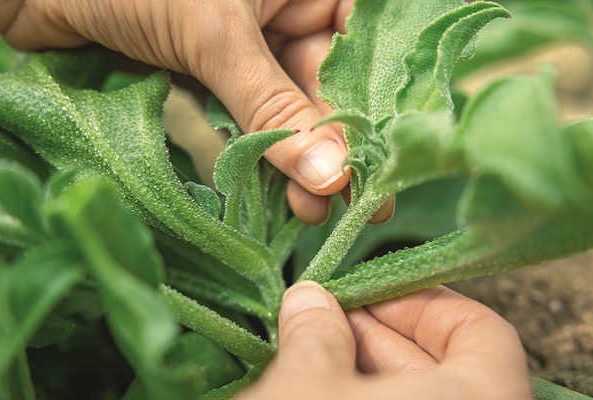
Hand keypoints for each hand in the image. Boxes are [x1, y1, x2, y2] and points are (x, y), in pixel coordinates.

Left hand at [0, 0, 394, 224]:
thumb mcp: (215, 35)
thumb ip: (273, 106)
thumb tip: (330, 175)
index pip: (360, 45)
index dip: (371, 104)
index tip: (378, 162)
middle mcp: (285, 11)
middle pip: (327, 85)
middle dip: (335, 145)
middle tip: (352, 202)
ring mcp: (250, 46)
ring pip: (289, 109)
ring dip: (300, 159)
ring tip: (313, 208)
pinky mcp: (216, 77)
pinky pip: (250, 119)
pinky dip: (261, 154)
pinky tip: (281, 190)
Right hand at [239, 282, 532, 399]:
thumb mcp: (308, 385)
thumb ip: (316, 333)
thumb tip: (309, 299)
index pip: (480, 331)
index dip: (422, 299)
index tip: (368, 287)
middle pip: (443, 364)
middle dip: (376, 330)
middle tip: (323, 311)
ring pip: (413, 396)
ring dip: (359, 365)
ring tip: (306, 342)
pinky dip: (355, 395)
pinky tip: (308, 381)